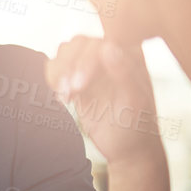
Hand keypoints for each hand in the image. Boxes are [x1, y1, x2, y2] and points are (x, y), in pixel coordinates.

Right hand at [46, 36, 166, 166]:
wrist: (126, 147)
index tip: (80, 85)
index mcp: (131, 54)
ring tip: (66, 96)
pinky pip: (57, 66)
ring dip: (60, 72)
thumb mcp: (135, 101)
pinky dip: (53, 78)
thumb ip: (123, 72)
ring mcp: (92, 65)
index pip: (102, 42)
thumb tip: (108, 46)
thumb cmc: (137, 125)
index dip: (87, 60)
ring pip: (65, 51)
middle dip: (70, 66)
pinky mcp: (77, 78)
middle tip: (71, 93)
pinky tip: (64, 98)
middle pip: (80, 43)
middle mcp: (111, 54)